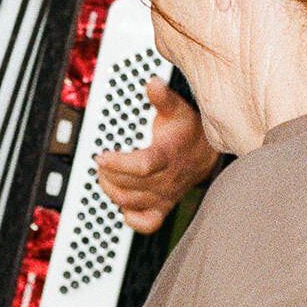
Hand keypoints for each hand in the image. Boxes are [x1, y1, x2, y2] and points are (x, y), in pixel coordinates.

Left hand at [95, 76, 216, 233]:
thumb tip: (153, 83)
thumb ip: (163, 98)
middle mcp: (165, 181)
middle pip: (129, 186)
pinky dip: (130, 217)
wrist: (206, 154)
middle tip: (100, 161)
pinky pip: (145, 223)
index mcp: (167, 157)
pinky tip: (122, 203)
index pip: (141, 166)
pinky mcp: (162, 208)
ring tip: (104, 175)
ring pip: (130, 202)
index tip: (101, 155)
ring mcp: (163, 197)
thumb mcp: (178, 110)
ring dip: (111, 190)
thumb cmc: (188, 132)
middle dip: (107, 174)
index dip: (118, 163)